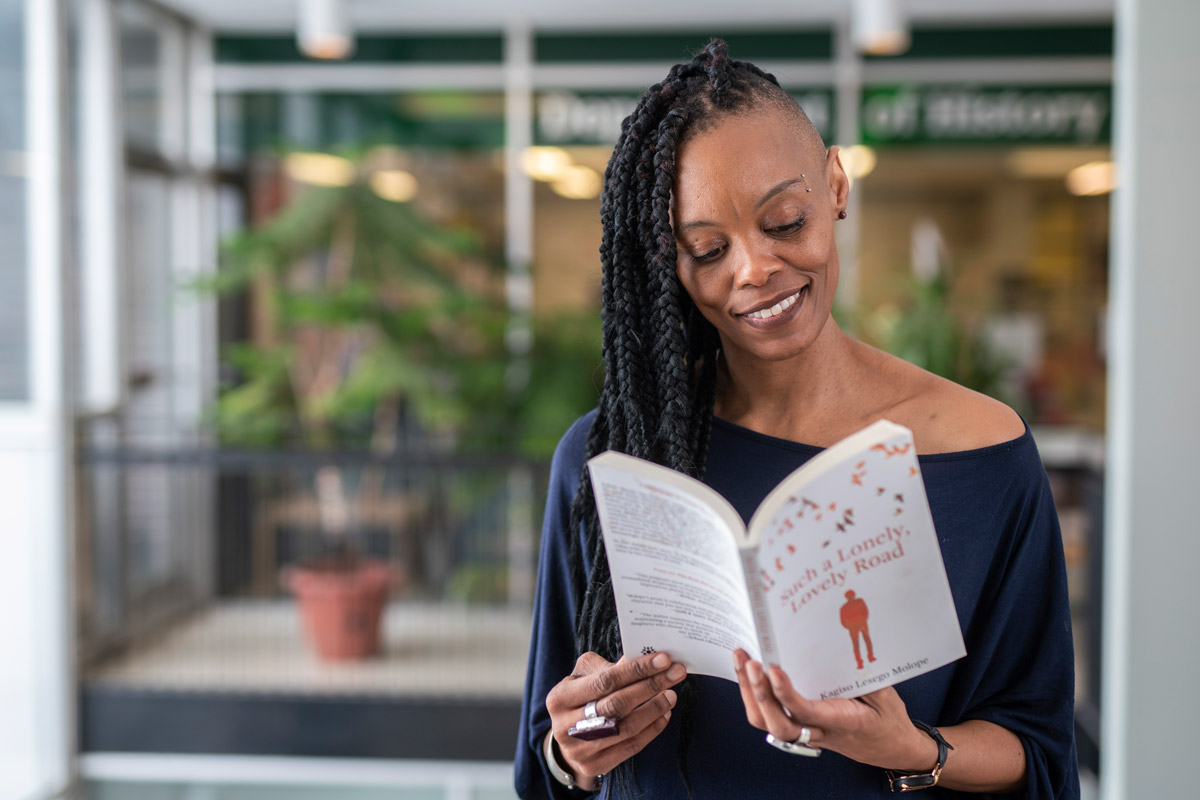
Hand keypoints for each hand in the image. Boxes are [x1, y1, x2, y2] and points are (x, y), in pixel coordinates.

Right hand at [545, 651, 685, 790]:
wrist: (568, 736)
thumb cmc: (581, 697)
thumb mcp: (585, 676)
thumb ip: (610, 666)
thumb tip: (644, 656)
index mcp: (559, 697)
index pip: (605, 680)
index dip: (637, 669)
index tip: (664, 659)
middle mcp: (565, 726)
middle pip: (617, 704)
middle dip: (651, 686)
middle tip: (676, 673)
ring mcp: (579, 750)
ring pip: (626, 727)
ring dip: (654, 708)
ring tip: (671, 694)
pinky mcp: (594, 766)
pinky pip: (630, 747)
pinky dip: (652, 729)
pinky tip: (664, 714)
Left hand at [732, 649, 937, 771]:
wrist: (892, 748)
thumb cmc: (888, 720)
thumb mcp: (885, 696)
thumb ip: (865, 676)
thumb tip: (845, 646)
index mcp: (841, 722)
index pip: (805, 712)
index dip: (785, 693)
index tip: (772, 669)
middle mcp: (818, 731)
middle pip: (777, 724)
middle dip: (759, 694)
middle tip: (749, 661)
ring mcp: (807, 733)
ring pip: (768, 723)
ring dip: (750, 693)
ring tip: (741, 659)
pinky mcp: (801, 729)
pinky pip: (770, 718)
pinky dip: (754, 696)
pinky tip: (748, 672)